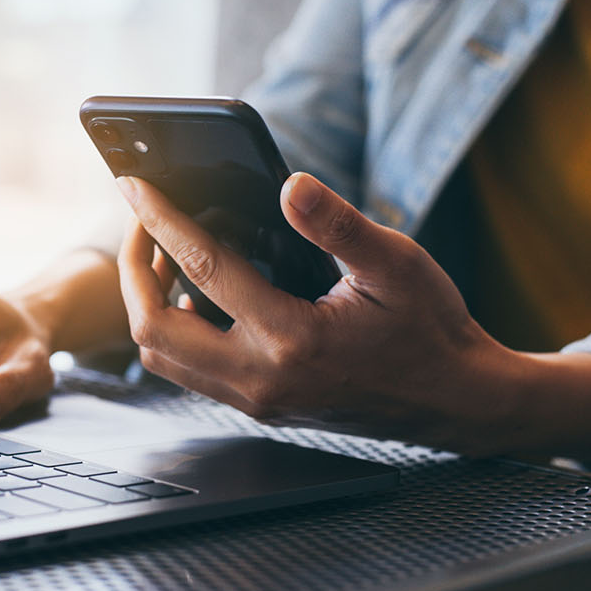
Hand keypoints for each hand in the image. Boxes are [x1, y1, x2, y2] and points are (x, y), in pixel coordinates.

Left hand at [115, 173, 590, 459]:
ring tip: (162, 252)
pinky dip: (175, 328)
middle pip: (154, 329)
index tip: (133, 185)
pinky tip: (194, 292)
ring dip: (148, 304)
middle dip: (133, 270)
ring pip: (164, 358)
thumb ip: (339, 224)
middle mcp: (263, 379)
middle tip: (143, 222)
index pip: (203, 269)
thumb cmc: (431, 329)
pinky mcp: (261, 406)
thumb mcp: (397, 264)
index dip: (162, 220)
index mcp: (293, 338)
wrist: (456, 400)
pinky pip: (190, 371)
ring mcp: (257, 400)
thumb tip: (290, 185)